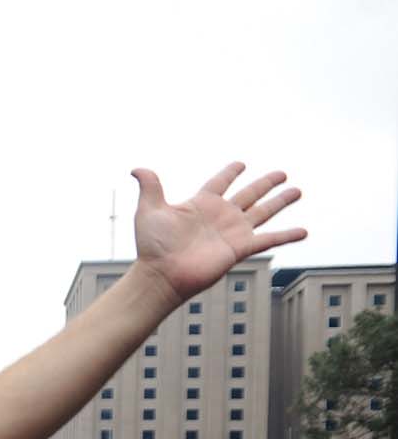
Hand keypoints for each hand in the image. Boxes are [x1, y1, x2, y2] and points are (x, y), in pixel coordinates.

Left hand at [131, 163, 304, 303]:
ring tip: (297, 190)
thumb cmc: (152, 246)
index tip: (241, 164)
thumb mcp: (149, 211)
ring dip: (281, 201)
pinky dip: (287, 235)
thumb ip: (150, 186)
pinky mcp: (240, 248)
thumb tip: (136, 168)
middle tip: (282, 173)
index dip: (230, 172)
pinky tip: (303, 231)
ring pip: (263, 211)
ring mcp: (232, 232)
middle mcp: (220, 216)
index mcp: (201, 203)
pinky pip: (269, 239)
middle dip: (265, 183)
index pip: (220, 182)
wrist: (161, 274)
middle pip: (249, 194)